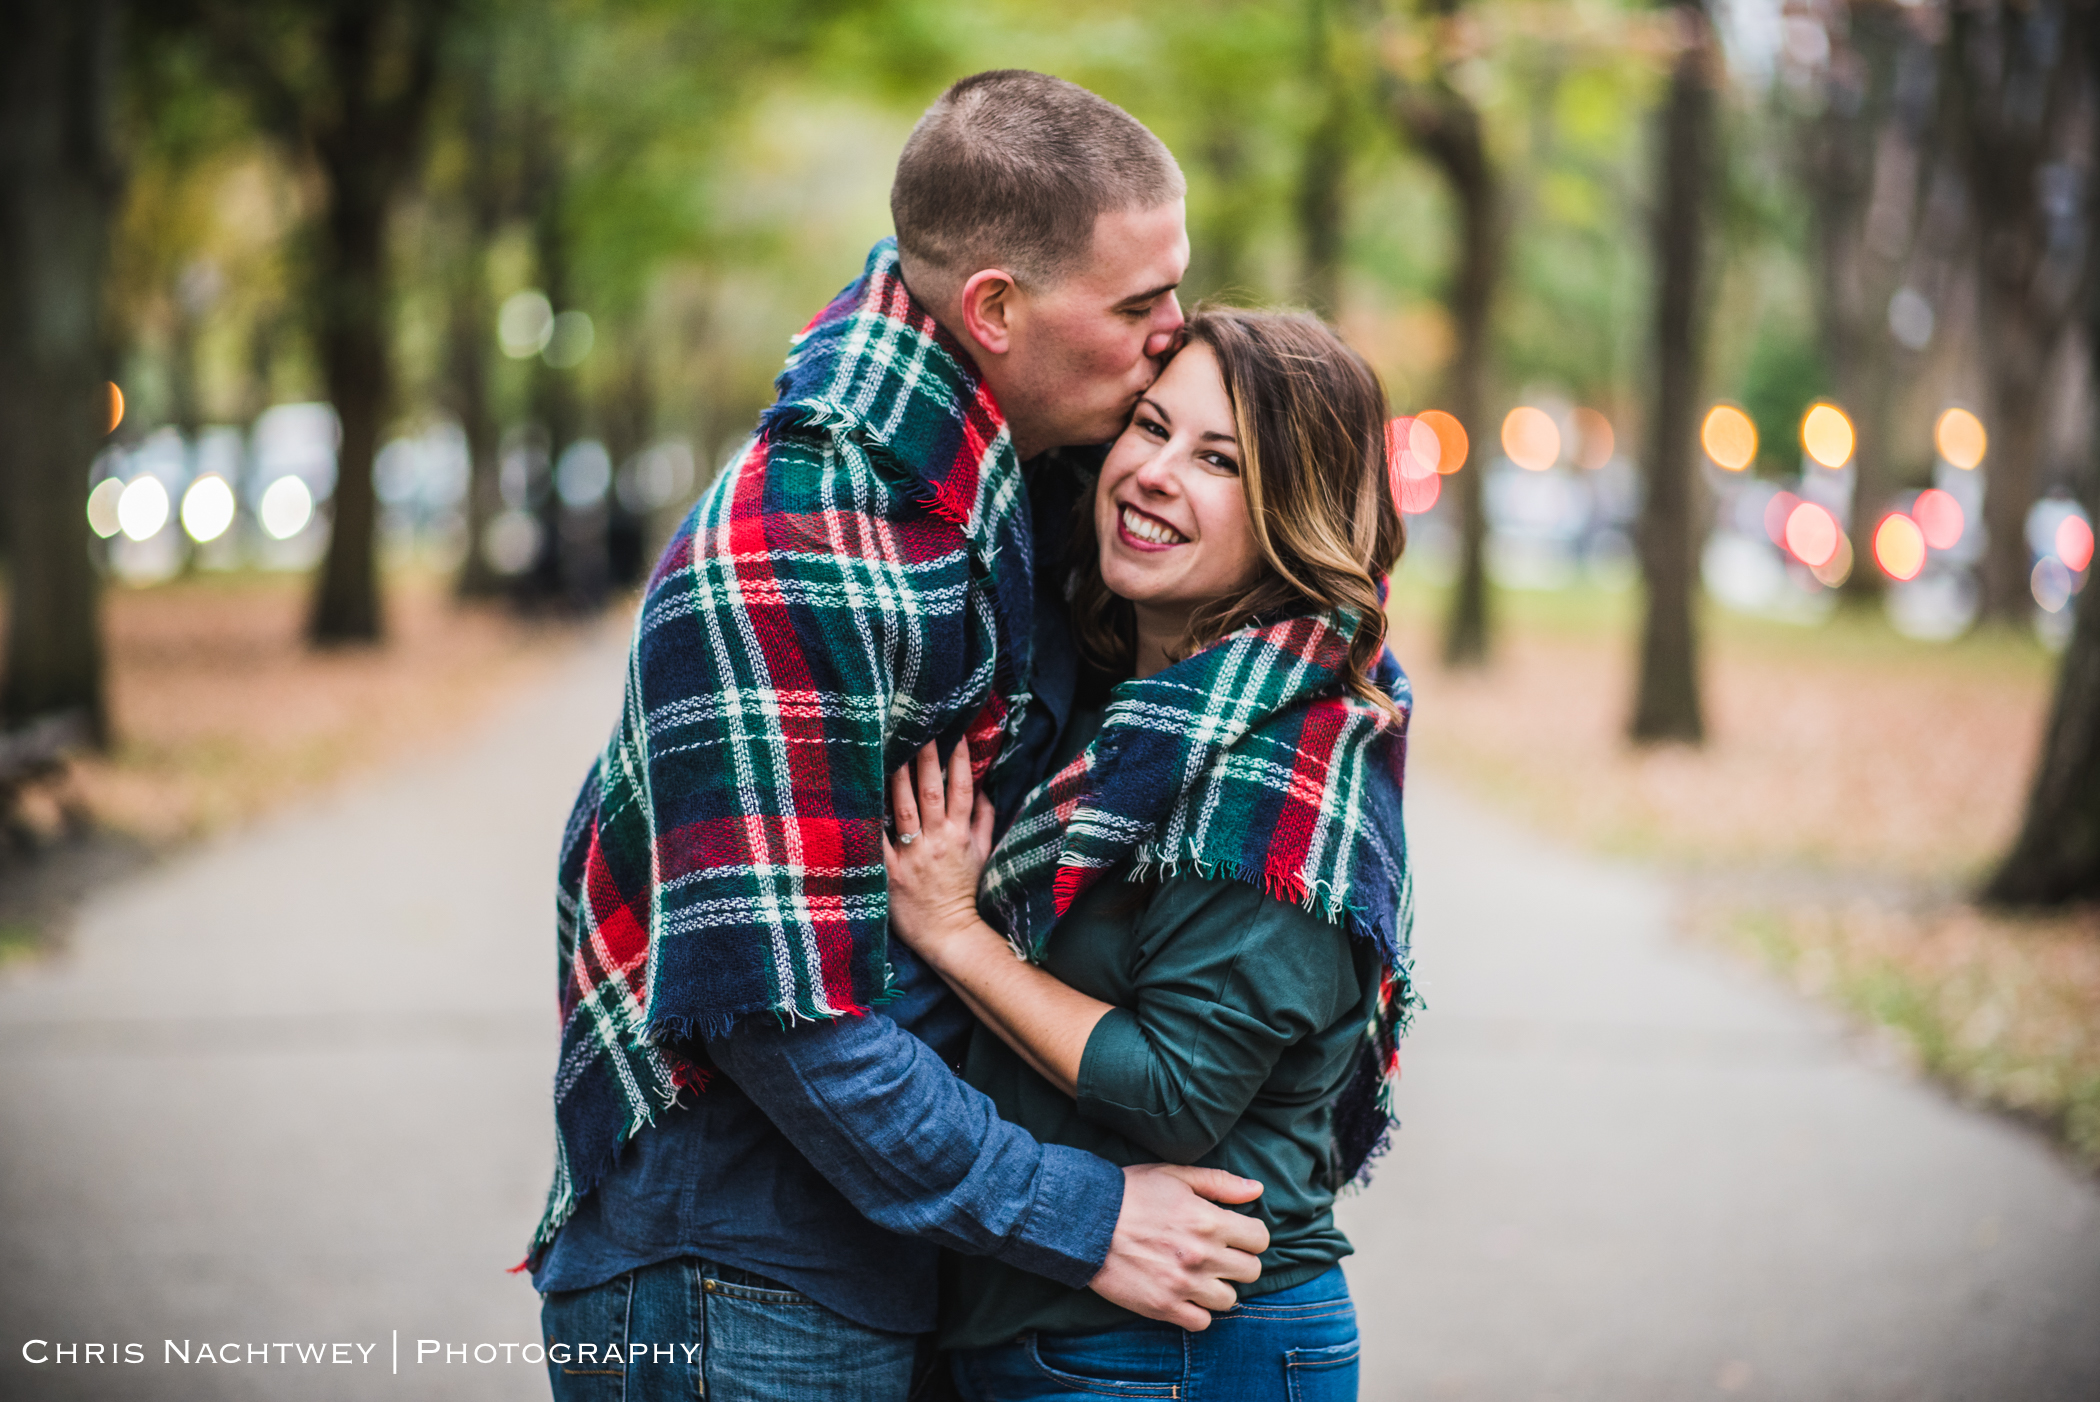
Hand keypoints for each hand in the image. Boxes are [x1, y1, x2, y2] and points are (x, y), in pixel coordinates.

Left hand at [882, 738, 994, 956]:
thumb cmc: (964, 894)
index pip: (962, 790)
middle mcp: (937, 841)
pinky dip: (870, 820)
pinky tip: (861, 797)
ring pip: (904, 809)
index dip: (960, 761)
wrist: (950, 935)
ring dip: (898, 778)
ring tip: (891, 750)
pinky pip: (878, 841)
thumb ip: (983, 821)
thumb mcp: (982, 855)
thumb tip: (984, 791)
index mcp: (960, 835)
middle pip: (932, 792)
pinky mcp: (891, 872)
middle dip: (927, 759)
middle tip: (920, 729)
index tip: (956, 735)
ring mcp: (913, 856)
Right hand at [1089, 1165, 1268, 1331]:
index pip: (1260, 1239)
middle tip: (1217, 1255)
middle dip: (1238, 1262)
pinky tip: (1184, 1295)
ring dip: (1218, 1288)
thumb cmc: (1130, 1193)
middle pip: (1251, 1271)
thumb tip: (1257, 1190)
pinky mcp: (1163, 1306)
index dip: (1250, 1235)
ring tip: (1198, 1275)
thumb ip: (1219, 1183)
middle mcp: (1202, 1254)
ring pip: (1230, 1299)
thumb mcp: (1175, 1176)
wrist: (1084, 1221)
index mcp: (1208, 1219)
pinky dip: (1197, 1312)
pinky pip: (1202, 1322)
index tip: (1234, 1235)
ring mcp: (1183, 1284)